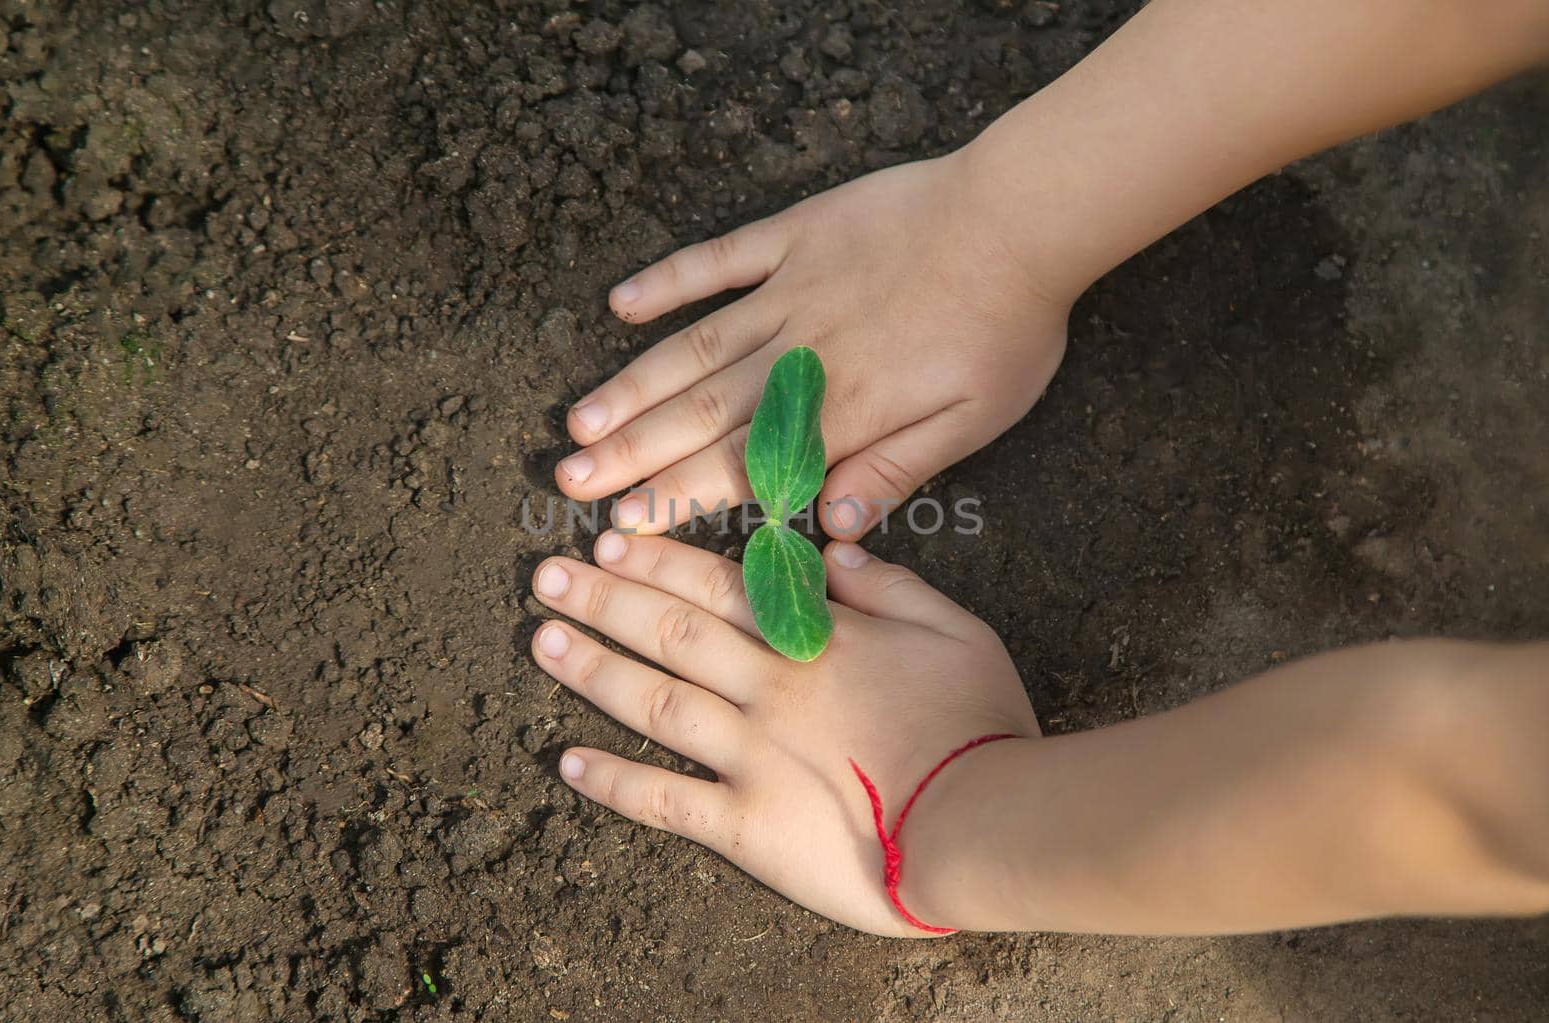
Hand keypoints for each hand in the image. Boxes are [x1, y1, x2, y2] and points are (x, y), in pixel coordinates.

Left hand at [530, 532, 1039, 935]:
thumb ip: (891, 585)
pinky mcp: (745, 825)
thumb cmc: (978, 724)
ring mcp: (748, 756)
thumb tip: (835, 548)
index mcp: (813, 640)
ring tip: (542, 641)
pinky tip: (567, 762)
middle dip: (604, 599)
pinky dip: (612, 781)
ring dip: (593, 669)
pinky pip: (664, 800)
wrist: (981, 825)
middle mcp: (766, 689)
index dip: (659, 560)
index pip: (719, 586)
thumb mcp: (953, 630)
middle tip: (546, 576)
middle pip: (670, 633)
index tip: (611, 538)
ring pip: (653, 701)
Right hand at [555, 150, 1071, 538]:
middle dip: (631, 453)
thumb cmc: (1006, 328)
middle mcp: (799, 355)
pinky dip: (669, 281)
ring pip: (695, 346)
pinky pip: (719, 259)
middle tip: (569, 483)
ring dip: (633, 385)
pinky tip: (622, 304)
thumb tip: (832, 529)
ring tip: (580, 422)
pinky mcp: (794, 235)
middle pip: (700, 412)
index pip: (744, 466)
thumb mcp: (973, 421)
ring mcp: (790, 290)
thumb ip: (896, 473)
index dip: (679, 497)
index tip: (624, 524)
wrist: (1019, 218)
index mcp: (842, 409)